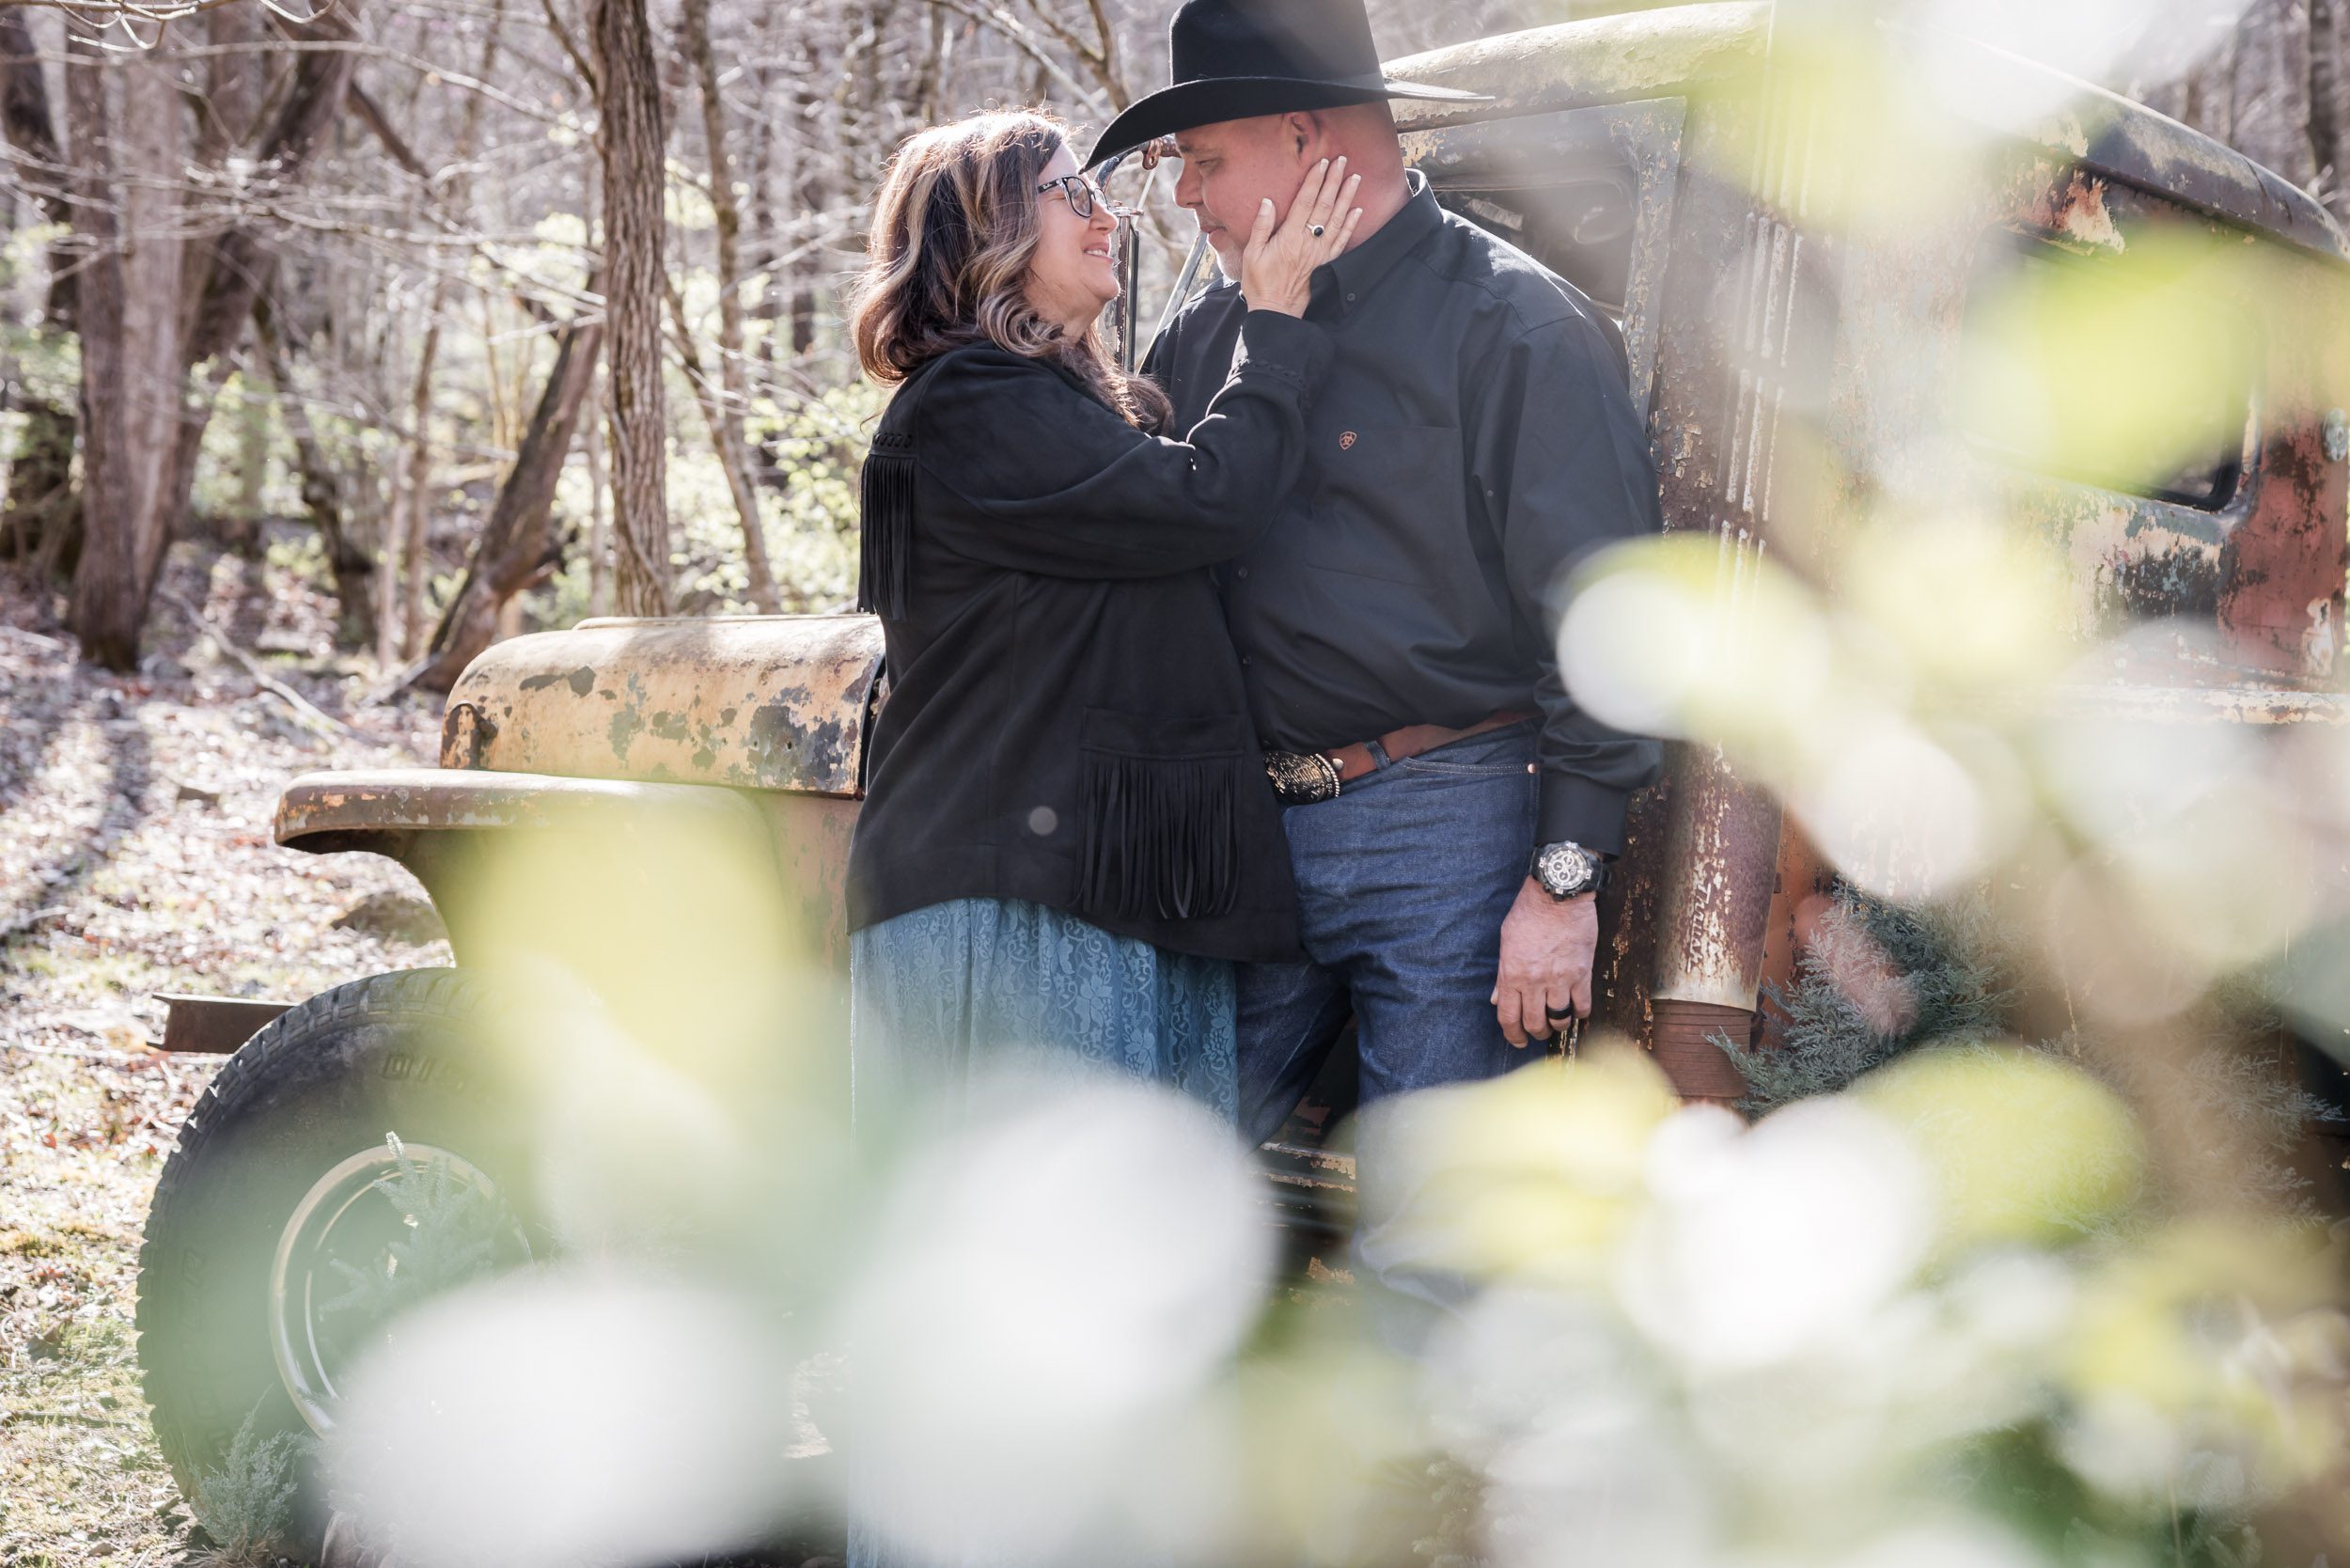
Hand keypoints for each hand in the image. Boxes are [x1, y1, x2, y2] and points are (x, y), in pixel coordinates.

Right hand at [1238, 156, 1363, 316]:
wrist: (1276, 312)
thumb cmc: (1260, 283)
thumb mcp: (1251, 254)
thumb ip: (1261, 226)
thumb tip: (1268, 202)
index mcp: (1289, 236)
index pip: (1305, 201)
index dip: (1314, 181)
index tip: (1322, 163)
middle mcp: (1308, 241)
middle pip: (1324, 205)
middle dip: (1334, 181)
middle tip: (1342, 160)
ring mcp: (1320, 253)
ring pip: (1337, 220)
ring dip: (1347, 197)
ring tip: (1355, 178)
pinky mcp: (1326, 264)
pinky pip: (1342, 241)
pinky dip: (1351, 225)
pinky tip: (1358, 211)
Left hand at [1492, 877, 1597, 1046]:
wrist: (1558, 894)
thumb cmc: (1529, 912)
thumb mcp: (1506, 941)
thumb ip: (1502, 974)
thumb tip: (1496, 999)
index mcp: (1511, 974)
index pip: (1508, 1017)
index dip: (1512, 1035)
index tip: (1518, 1041)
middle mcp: (1533, 982)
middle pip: (1534, 1023)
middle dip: (1536, 1033)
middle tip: (1539, 1032)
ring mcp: (1559, 979)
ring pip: (1559, 1019)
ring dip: (1558, 1025)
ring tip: (1558, 1021)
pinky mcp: (1581, 973)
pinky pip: (1582, 1005)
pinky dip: (1580, 1012)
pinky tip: (1578, 1010)